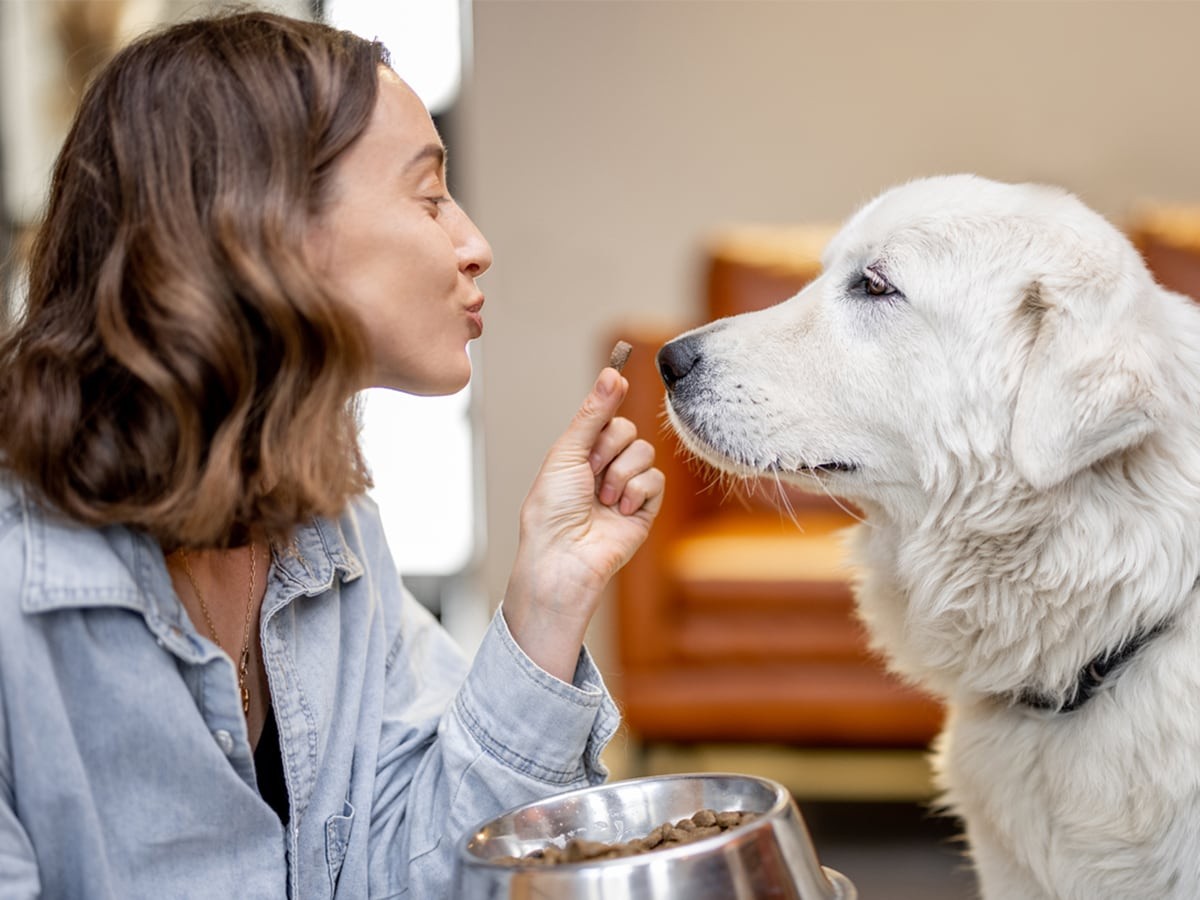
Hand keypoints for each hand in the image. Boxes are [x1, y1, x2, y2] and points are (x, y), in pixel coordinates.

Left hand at [503, 367, 664, 681]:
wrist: (564, 556)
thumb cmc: (552, 509)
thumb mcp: (566, 452)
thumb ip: (593, 414)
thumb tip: (613, 373)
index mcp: (580, 453)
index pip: (607, 417)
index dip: (608, 408)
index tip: (617, 381)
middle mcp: (604, 468)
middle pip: (629, 431)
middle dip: (609, 449)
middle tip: (590, 473)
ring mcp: (625, 488)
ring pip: (645, 454)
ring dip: (621, 474)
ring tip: (602, 499)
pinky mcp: (644, 509)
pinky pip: (656, 481)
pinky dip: (636, 493)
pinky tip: (618, 511)